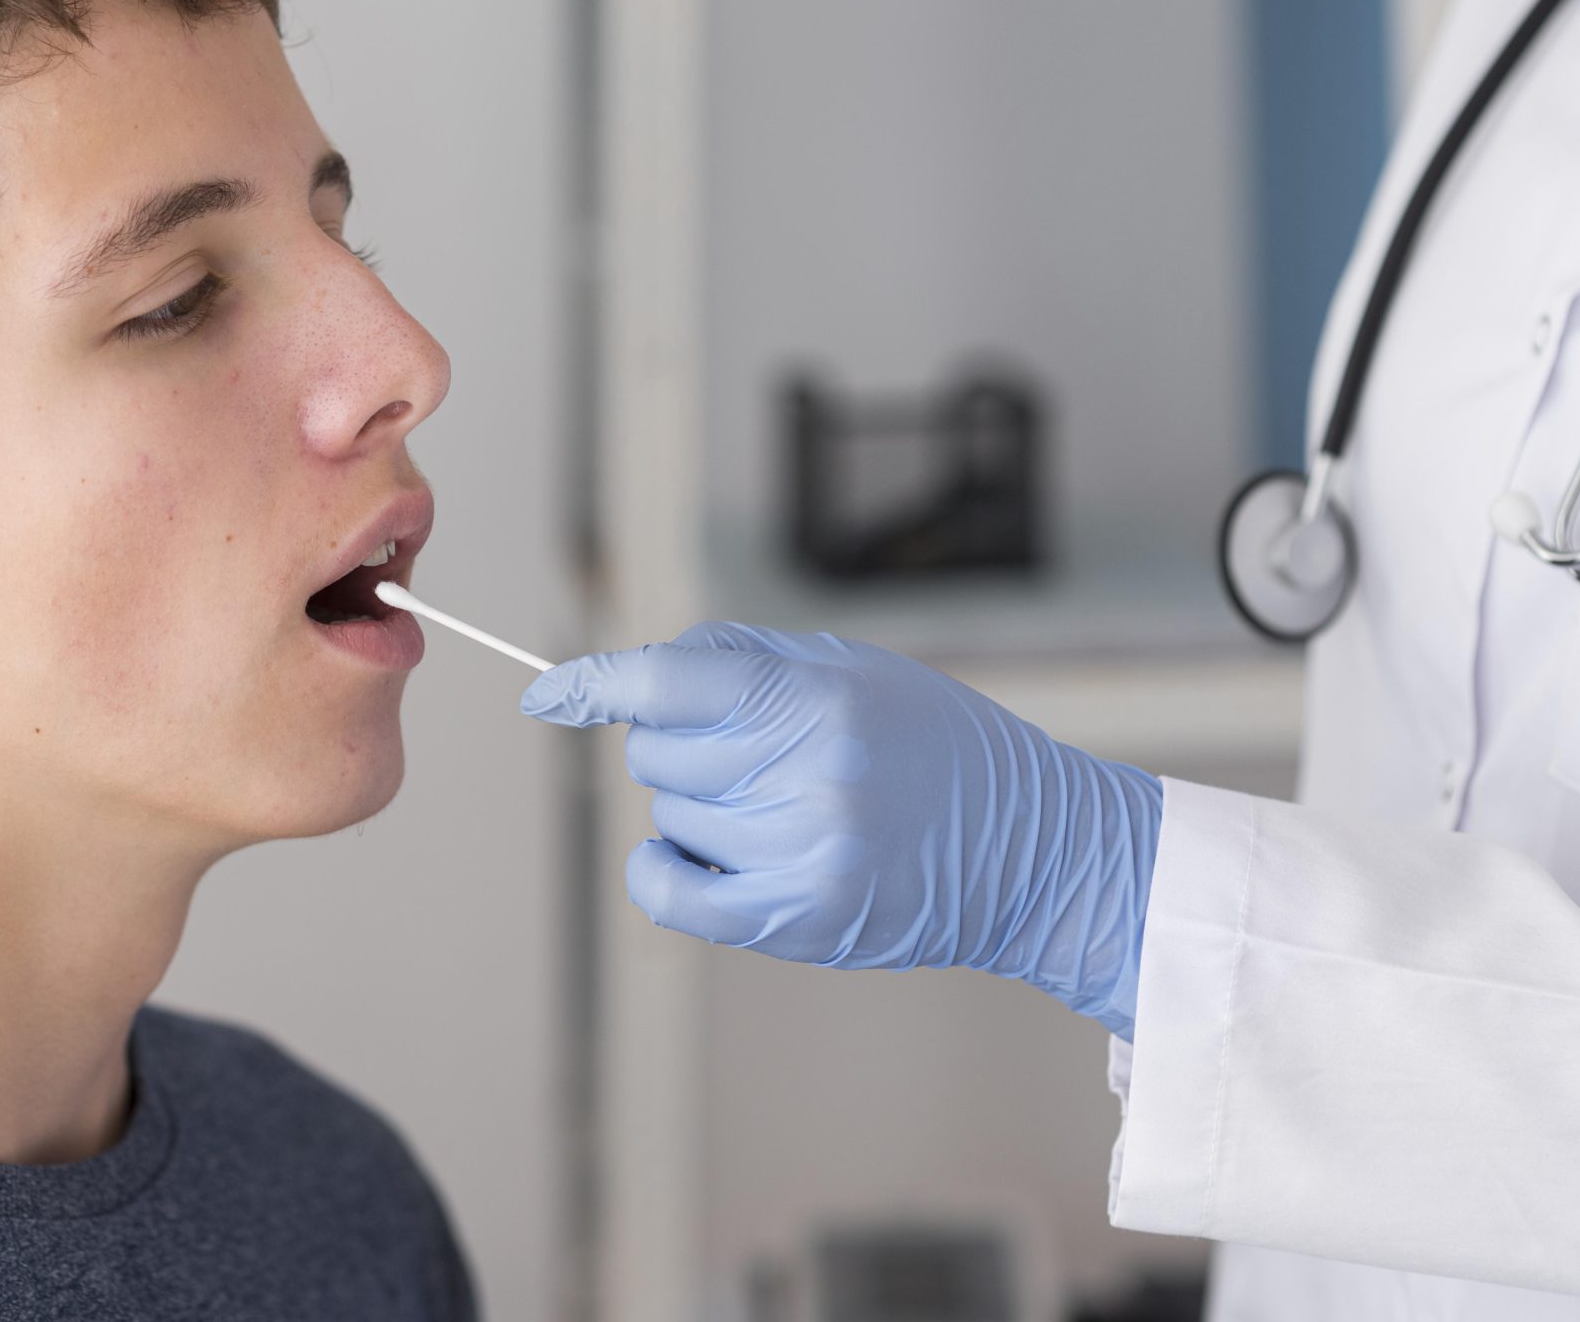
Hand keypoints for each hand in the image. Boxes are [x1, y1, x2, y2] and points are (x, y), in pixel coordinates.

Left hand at [521, 623, 1162, 1037]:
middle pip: (656, 753)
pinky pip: (669, 891)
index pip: (669, 682)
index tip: (549, 694)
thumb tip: (635, 670)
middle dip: (681, 744)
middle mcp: (805, 778)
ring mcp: (798, 856)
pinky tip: (698, 854)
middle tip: (749, 752)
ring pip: (666, 817)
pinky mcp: (794, 920)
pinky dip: (663, 869)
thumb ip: (742, 659)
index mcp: (820, 702)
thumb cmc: (937, 746)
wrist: (1030, 850)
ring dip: (697, 806)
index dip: (596, 683)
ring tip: (777, 804)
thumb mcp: (855, 669)